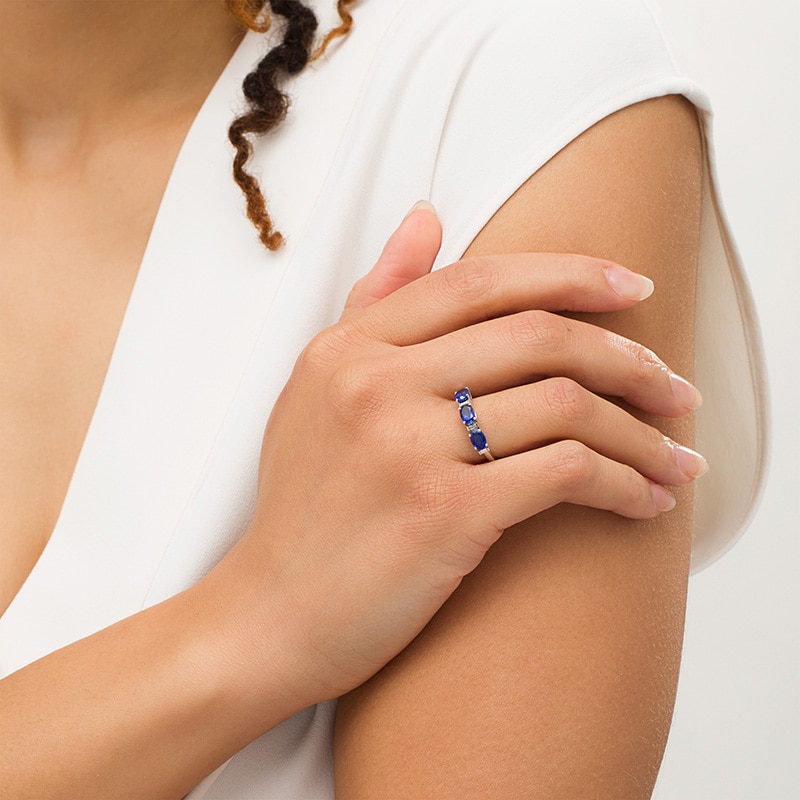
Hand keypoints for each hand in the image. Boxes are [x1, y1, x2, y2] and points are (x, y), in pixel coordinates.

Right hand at [216, 203, 705, 707]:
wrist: (271, 614)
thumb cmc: (302, 508)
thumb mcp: (318, 386)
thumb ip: (376, 299)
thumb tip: (427, 216)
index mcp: (350, 348)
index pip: (481, 280)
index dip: (571, 274)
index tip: (634, 288)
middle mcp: (376, 384)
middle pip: (539, 336)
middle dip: (628, 358)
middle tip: (674, 389)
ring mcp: (408, 446)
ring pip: (565, 404)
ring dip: (640, 431)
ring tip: (676, 457)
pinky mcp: (443, 513)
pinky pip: (563, 473)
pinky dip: (622, 484)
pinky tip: (645, 502)